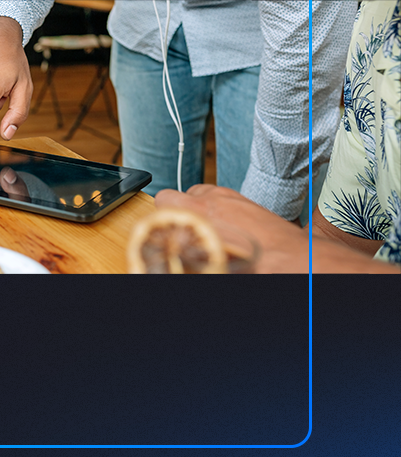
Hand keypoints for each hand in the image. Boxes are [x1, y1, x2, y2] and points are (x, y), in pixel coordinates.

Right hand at [155, 185, 307, 272]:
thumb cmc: (259, 262)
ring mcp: (234, 196)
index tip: (166, 228)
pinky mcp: (247, 201)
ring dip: (202, 209)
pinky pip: (223, 199)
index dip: (162, 214)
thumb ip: (191, 252)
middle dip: (183, 211)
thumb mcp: (214, 261)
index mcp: (202, 211)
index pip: (165, 198)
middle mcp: (216, 198)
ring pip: (204, 194)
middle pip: (184, 194)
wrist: (294, 259)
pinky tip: (228, 230)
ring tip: (209, 231)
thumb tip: (179, 256)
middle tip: (188, 233)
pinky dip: (221, 210)